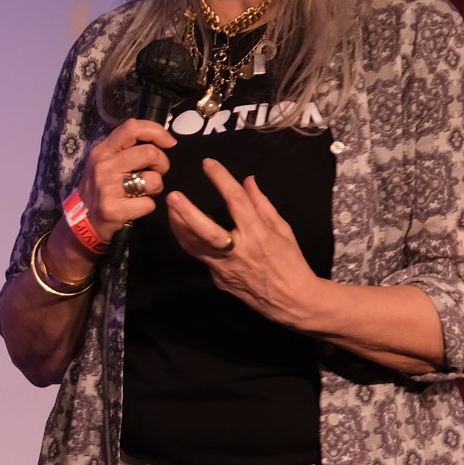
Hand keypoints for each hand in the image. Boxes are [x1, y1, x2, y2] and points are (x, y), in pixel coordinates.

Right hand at [49, 116, 178, 271]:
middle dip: (162, 164)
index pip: (132, 128)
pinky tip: (135, 208)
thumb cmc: (101, 188)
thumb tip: (161, 139)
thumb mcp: (105, 162)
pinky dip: (147, 207)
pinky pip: (149, 204)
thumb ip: (126, 149)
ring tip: (144, 191)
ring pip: (154, 179)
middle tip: (156, 172)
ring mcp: (108, 188)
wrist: (83, 221)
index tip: (169, 142)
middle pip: (150, 153)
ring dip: (156, 187)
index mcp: (103, 151)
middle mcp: (104, 166)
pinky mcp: (115, 210)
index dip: (156, 131)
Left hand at [164, 158, 321, 326]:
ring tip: (171, 209)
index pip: (237, 202)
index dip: (222, 180)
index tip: (209, 164)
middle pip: (207, 232)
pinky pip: (202, 258)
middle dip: (187, 213)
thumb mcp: (282, 229)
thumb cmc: (291, 261)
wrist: (292, 301)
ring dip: (180, 227)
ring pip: (194, 247)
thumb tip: (247, 180)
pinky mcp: (218, 280)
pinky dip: (193, 242)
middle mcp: (239, 252)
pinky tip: (188, 230)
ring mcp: (225, 268)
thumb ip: (262, 204)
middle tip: (173, 196)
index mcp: (258, 235)